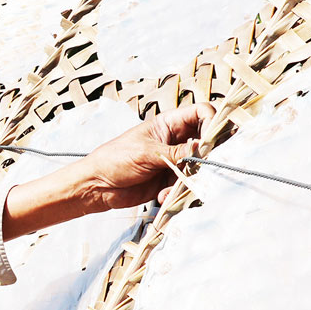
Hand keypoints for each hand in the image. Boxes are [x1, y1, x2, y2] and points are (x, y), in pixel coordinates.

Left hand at [2, 103, 210, 238]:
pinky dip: (177, 192)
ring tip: (174, 186)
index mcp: (168, 124)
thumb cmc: (115, 159)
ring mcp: (174, 160)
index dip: (212, 121)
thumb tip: (201, 149)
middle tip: (202, 166)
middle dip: (207, 155)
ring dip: (190, 178)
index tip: (213, 140)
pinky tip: (161, 196)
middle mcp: (175, 140)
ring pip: (198, 166)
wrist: (97, 186)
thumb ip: (176, 153)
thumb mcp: (146, 153)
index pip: (201, 113)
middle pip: (205, 140)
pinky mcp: (169, 180)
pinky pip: (185, 185)